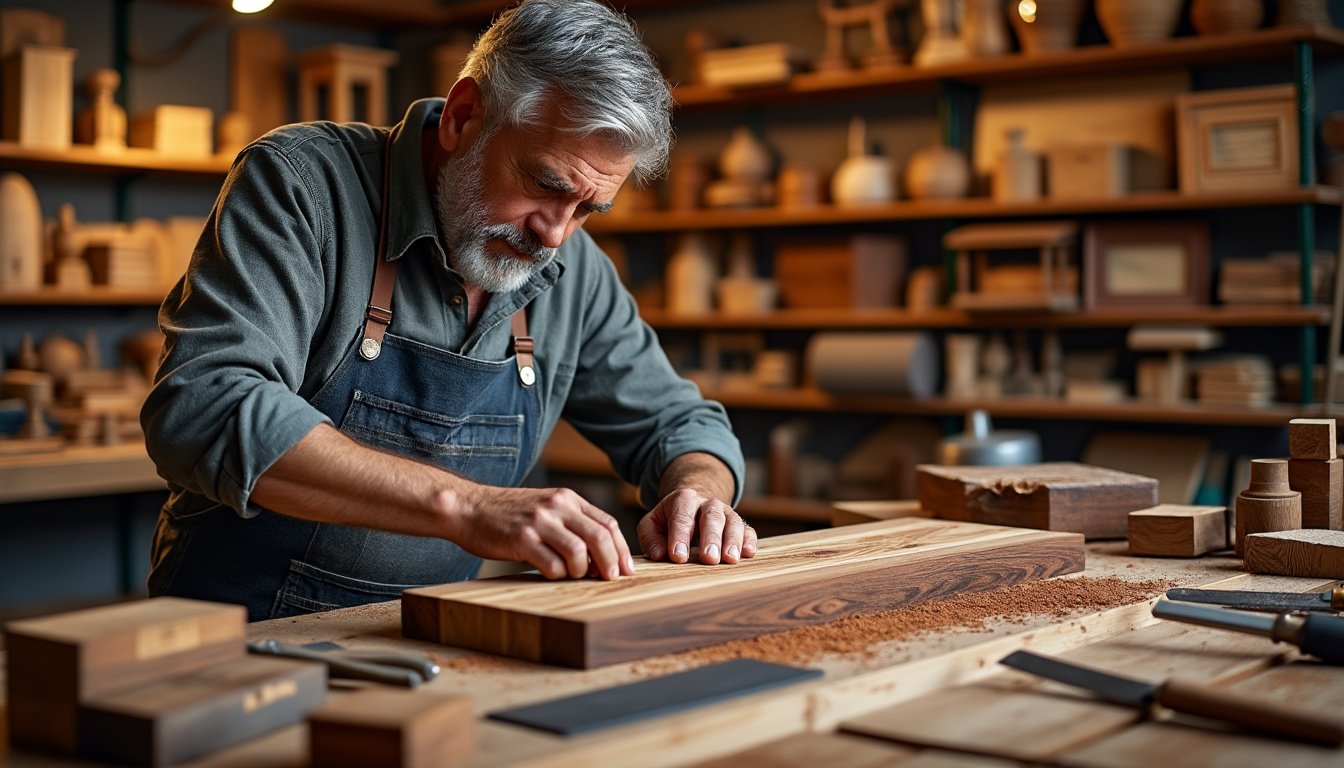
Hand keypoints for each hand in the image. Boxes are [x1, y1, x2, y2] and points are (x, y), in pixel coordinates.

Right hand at [453, 485, 633, 579]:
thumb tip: (602, 555)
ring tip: (573, 575)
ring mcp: (539, 522)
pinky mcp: (521, 539)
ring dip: (582, 571)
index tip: (626, 569)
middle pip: (599, 537)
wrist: (469, 507)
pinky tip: (549, 573)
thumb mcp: (546, 507)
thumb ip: (572, 523)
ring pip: (579, 552)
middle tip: (610, 579)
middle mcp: (556, 507)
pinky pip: (552, 565)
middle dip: (611, 563)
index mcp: (567, 499)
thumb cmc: (509, 513)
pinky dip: (557, 575)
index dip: (621, 549)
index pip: (607, 523)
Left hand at [636, 487, 757, 565]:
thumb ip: (651, 538)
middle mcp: (707, 503)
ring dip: (733, 541)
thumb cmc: (669, 520)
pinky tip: (748, 553)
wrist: (693, 505)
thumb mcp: (652, 524)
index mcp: (683, 499)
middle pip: (712, 517)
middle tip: (709, 559)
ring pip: (733, 522)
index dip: (680, 537)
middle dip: (711, 538)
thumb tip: (659, 555)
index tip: (678, 557)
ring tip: (730, 559)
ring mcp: (726, 513)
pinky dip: (749, 541)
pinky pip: (747, 530)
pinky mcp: (739, 525)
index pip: (682, 517)